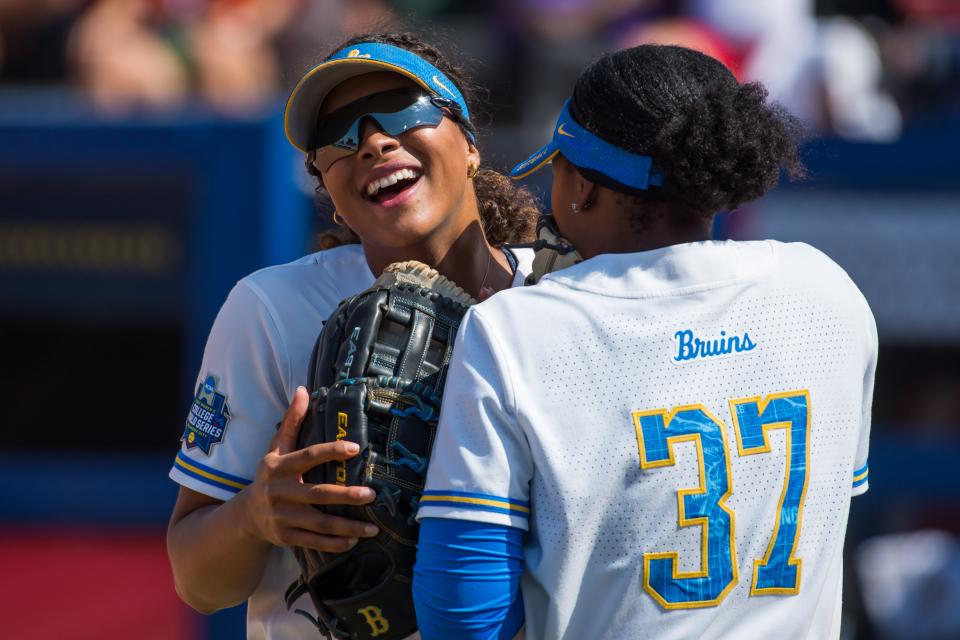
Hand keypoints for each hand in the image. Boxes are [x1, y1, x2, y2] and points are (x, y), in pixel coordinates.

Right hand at [240, 387, 377, 551]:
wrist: (246, 516)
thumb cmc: (270, 475)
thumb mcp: (276, 448)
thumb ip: (291, 421)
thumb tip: (303, 390)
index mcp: (278, 468)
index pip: (308, 457)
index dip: (331, 451)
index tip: (355, 448)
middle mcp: (279, 493)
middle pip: (317, 494)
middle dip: (345, 495)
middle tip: (371, 494)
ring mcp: (282, 517)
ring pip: (318, 523)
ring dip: (347, 526)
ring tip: (373, 527)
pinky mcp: (285, 537)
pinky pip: (313, 542)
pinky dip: (334, 544)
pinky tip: (354, 540)